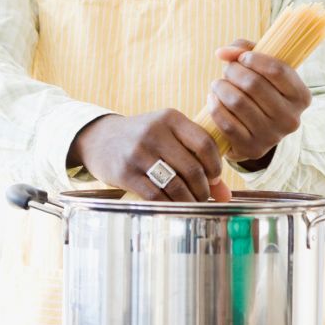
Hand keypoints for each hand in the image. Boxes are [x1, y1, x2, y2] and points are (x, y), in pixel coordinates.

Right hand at [68, 110, 225, 200]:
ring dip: (189, 200)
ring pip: (176, 185)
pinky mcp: (125, 173)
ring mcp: (138, 153)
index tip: (215, 178)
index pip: (205, 143)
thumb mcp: (170, 137)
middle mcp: (155, 132)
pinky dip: (170, 205)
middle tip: (204, 196)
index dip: (216, 165)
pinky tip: (173, 205)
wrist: (99, 139)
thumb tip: (225, 195)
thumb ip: (198, 159)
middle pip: (192, 168)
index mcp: (171, 118)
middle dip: (203, 189)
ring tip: (191, 203)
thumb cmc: (145, 139)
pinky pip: (156, 196)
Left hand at [210, 39, 311, 165]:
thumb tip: (222, 52)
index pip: (277, 70)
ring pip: (238, 102)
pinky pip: (227, 123)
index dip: (254, 58)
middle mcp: (291, 119)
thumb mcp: (262, 70)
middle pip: (254, 85)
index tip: (242, 57)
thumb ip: (245, 51)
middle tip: (227, 70)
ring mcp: (273, 136)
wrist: (257, 132)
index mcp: (301, 97)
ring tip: (218, 84)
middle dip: (234, 71)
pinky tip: (213, 99)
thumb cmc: (261, 92)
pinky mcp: (253, 149)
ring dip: (221, 87)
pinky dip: (215, 106)